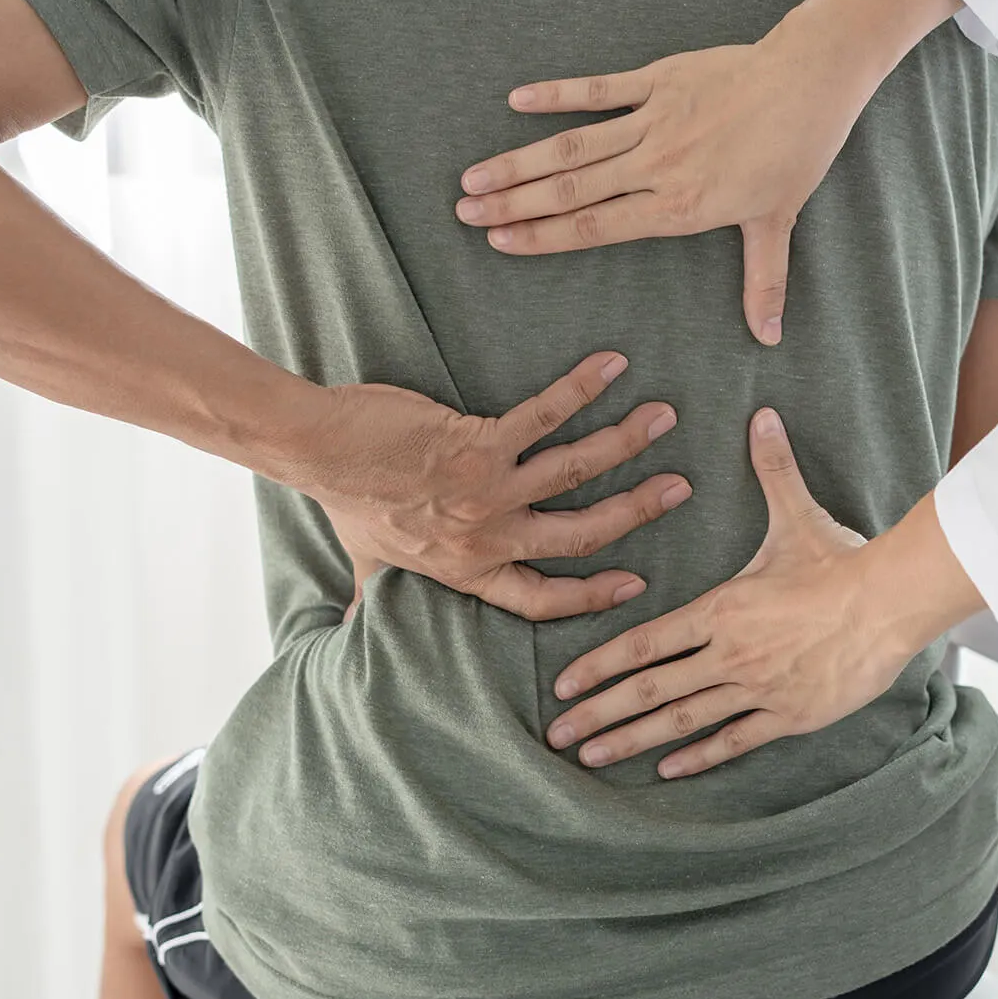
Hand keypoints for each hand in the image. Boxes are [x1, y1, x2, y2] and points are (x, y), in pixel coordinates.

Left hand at [291, 352, 691, 620]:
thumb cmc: (345, 500)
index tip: (634, 587)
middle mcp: (486, 537)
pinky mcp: (478, 442)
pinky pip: (544, 416)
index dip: (592, 598)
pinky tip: (611, 366)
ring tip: (662, 420)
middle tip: (678, 490)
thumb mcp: (366, 562)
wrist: (319, 451)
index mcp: (468, 571)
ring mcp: (487, 491)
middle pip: (579, 534)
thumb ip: (373, 597)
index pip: (542, 598)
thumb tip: (349, 632)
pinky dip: (582, 389)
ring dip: (625, 443)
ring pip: (575, 472)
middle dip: (637, 513)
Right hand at [454, 0, 961, 345]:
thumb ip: (763, 281)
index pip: (595, 226)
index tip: (501, 243)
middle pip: (570, 190)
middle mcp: (656, 166)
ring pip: (573, 147)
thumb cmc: (796, 152)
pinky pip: (598, 90)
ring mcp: (653, 120)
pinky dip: (557, 95)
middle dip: (513, 205)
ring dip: (520, 161)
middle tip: (465, 214)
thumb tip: (767, 338)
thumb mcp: (777, 222)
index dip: (543, 236)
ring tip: (475, 176)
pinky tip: (517, 102)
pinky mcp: (657, 80)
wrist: (810, 80)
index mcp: (678, 206)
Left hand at [545, 408, 891, 775]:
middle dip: (599, 714)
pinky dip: (698, 757)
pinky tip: (667, 771)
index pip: (645, 641)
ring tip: (593, 757)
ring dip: (634, 741)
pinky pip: (735, 740)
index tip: (564, 684)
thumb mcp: (798, 515)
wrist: (893, 603)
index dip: (598, 664)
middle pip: (650, 689)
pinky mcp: (790, 715)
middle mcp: (729, 653)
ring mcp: (757, 688)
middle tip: (557, 735)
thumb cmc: (843, 561)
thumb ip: (772, 470)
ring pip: (682, 721)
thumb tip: (762, 416)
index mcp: (720, 609)